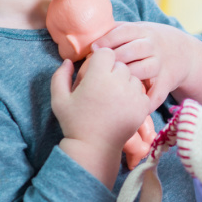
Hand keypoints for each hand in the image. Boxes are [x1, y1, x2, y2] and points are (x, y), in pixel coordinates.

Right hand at [51, 48, 148, 183]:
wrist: (94, 148)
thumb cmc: (74, 123)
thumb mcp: (59, 99)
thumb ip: (60, 76)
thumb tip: (69, 61)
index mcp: (98, 76)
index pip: (106, 53)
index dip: (100, 60)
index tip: (95, 71)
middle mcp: (118, 82)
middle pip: (121, 64)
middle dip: (112, 71)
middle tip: (103, 87)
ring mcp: (133, 94)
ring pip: (133, 76)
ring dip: (125, 82)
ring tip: (114, 97)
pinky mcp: (143, 106)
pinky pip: (142, 91)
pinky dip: (135, 96)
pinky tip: (123, 105)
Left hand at [91, 22, 197, 112]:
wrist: (181, 51)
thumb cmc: (146, 42)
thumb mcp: (136, 30)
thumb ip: (115, 31)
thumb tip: (87, 35)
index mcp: (144, 31)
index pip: (126, 32)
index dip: (109, 39)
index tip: (94, 49)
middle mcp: (154, 46)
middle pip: (135, 49)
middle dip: (116, 58)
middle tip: (100, 68)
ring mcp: (162, 65)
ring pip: (146, 69)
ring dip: (129, 77)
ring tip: (112, 85)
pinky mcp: (167, 82)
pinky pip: (157, 93)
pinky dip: (146, 101)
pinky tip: (131, 106)